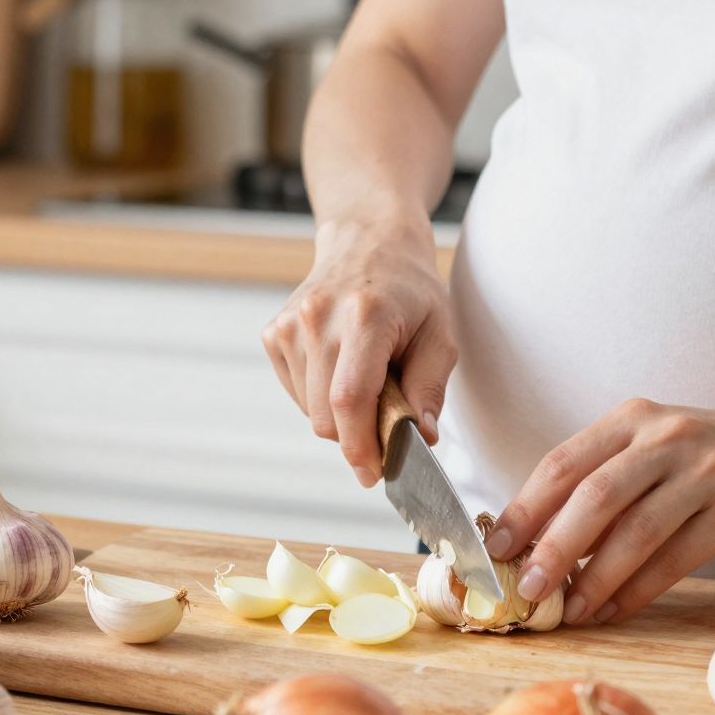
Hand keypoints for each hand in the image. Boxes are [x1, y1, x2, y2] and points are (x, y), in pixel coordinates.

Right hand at [263, 216, 453, 486]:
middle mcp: (318, 318)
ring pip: (310, 410)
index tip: (373, 473)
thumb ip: (430, 388)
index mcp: (364, 317)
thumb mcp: (440, 333)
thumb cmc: (410, 290)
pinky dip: (320, 397)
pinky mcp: (274, 333)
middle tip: (386, 423)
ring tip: (366, 380)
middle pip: (326, 416)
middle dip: (355, 436)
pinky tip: (340, 368)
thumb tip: (421, 438)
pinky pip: (296, 392)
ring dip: (340, 415)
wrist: (368, 241)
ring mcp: (290, 325)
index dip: (360, 446)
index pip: (350, 400)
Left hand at [487, 398, 714, 624]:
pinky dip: (639, 589)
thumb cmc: (708, 451)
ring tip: (570, 609)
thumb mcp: (651, 440)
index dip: (525, 508)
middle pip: (594, 497)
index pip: (563, 463)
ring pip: (636, 532)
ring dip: (596, 578)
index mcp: (631, 419)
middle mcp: (664, 440)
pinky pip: (676, 559)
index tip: (497, 548)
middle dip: (552, 548)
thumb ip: (602, 475)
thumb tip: (537, 534)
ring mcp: (703, 476)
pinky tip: (614, 609)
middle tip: (527, 589)